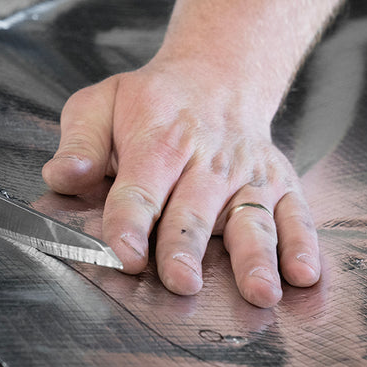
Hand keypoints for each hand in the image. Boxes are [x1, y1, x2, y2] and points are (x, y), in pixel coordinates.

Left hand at [42, 57, 320, 306]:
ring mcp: (247, 176)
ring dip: (256, 257)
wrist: (219, 74)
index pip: (140, 188)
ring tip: (259, 291)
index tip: (125, 252)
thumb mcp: (101, 103)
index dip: (131, 221)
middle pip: (194, 211)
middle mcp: (207, 161)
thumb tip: (63, 175)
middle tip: (181, 282)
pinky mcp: (280, 185)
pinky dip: (303, 245)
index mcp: (157, 141)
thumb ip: (79, 143)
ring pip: (252, 219)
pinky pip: (296, 215)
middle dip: (187, 248)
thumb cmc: (152, 102)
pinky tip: (303, 274)